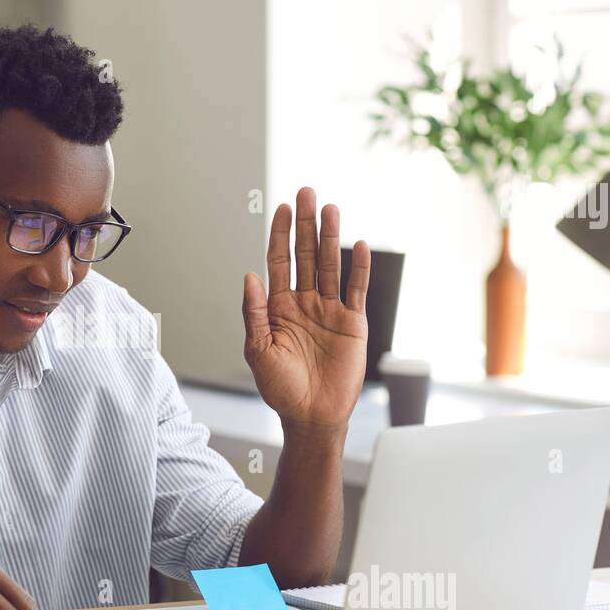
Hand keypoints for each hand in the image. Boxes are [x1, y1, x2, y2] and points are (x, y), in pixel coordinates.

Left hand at [241, 189, 369, 435]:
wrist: (311, 416)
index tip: (281, 208)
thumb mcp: (258, 350)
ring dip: (331, 236)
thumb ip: (254, 313)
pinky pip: (356, 290)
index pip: (278, 261)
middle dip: (305, 224)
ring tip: (330, 208)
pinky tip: (359, 244)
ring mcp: (329, 311)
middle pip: (306, 255)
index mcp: (278, 307)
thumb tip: (249, 276)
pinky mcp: (353, 323)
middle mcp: (304, 303)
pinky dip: (359, 268)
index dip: (279, 235)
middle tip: (306, 192)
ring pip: (331, 265)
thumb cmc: (280, 388)